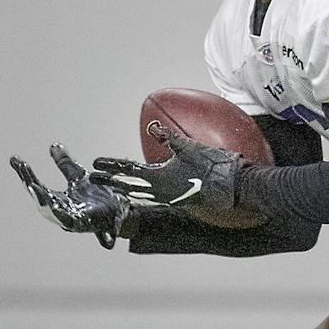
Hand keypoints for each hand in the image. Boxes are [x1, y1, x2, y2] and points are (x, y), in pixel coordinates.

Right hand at [10, 144, 129, 249]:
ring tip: (33, 185)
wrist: (119, 211)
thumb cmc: (97, 198)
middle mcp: (60, 211)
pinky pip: (71, 221)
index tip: (14, 158)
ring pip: (51, 211)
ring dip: (41, 199)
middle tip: (22, 167)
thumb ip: (65, 164)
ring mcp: (71, 219)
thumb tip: (54, 146)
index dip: (24, 172)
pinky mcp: (84, 225)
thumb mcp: (79, 177)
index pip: (35, 185)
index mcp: (56, 200)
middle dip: (30, 183)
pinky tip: (55, 206)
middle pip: (40, 198)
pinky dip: (62, 215)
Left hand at [91, 127, 240, 211]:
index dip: (110, 166)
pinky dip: (144, 196)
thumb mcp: (189, 147)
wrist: (235, 187)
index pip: (128, 170)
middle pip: (129, 187)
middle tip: (94, 179)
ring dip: (126, 191)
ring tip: (114, 189)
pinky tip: (144, 194)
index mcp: (159, 178)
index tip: (95, 165)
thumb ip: (168, 138)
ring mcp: (170, 199)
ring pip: (141, 196)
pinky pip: (155, 199)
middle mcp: (160, 192)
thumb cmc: (214, 166)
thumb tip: (152, 126)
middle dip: (111, 182)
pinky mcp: (180, 202)